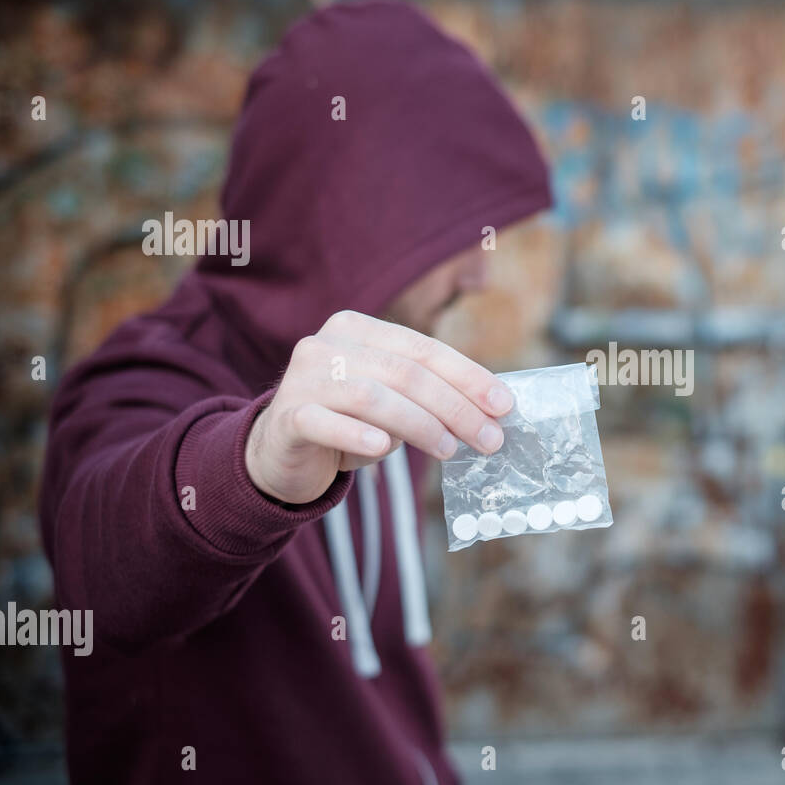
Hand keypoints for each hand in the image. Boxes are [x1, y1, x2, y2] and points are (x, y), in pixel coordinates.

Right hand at [244, 310, 512, 503]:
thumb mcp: (393, 403)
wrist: (280, 454)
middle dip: (456, 408)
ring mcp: (303, 378)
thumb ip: (430, 397)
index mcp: (357, 329)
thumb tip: (493, 411)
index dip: (469, 377)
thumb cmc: (348, 425)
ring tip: (451, 450)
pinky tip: (384, 449)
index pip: (424, 349)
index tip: (504, 406)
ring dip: (421, 425)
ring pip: (373, 397)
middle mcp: (327, 345)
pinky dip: (357, 435)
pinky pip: (325, 422)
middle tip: (490, 440)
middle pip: (405, 373)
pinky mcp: (286, 417)